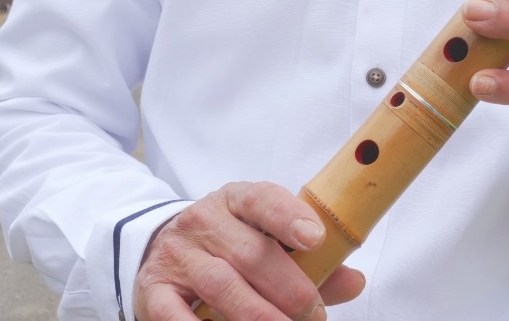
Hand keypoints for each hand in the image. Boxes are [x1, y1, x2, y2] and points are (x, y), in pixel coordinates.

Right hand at [134, 182, 364, 320]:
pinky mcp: (155, 289)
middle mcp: (204, 221)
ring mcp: (177, 255)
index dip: (289, 216)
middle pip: (250, 253)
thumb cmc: (231, 246)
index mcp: (236, 200)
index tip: (315, 238)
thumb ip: (312, 262)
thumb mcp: (269, 240)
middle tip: (314, 313)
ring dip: (259, 314)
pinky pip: (175, 313)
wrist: (162, 249)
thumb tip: (354, 281)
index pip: (261, 200)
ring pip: (222, 284)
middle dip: (290, 288)